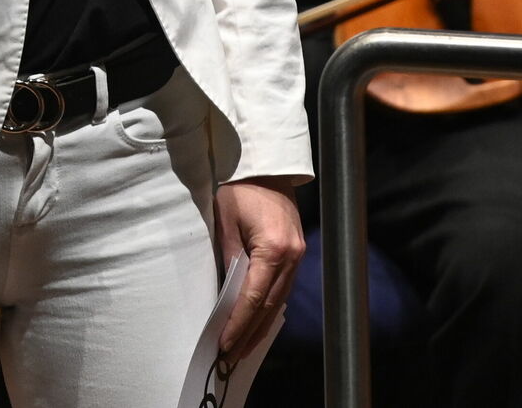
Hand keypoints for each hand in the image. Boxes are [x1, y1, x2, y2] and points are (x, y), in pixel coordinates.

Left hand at [212, 179, 303, 355]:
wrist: (266, 167)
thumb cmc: (240, 189)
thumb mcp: (225, 221)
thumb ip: (228, 258)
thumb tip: (225, 294)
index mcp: (273, 249)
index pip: (253, 298)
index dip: (238, 324)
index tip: (224, 343)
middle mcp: (291, 257)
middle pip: (269, 306)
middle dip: (249, 334)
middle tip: (231, 356)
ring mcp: (297, 257)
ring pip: (278, 302)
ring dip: (260, 326)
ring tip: (242, 347)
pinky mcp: (296, 254)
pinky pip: (282, 289)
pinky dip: (268, 308)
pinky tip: (257, 323)